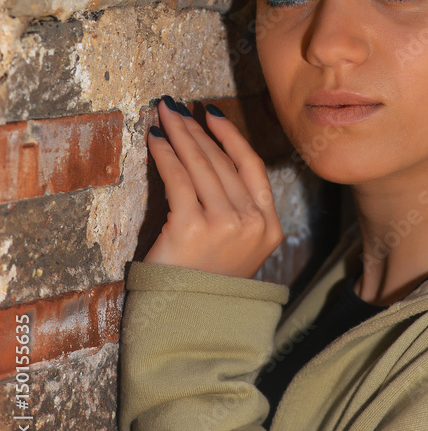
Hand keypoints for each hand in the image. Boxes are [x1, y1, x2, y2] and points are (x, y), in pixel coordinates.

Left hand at [143, 98, 282, 277]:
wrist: (188, 323)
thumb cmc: (206, 282)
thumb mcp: (238, 246)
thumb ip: (237, 208)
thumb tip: (208, 154)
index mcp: (270, 226)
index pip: (251, 166)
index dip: (230, 135)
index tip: (211, 114)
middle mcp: (252, 222)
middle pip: (222, 161)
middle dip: (196, 129)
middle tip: (176, 107)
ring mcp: (225, 224)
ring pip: (201, 165)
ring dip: (180, 133)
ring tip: (164, 114)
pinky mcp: (193, 227)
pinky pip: (178, 178)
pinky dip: (165, 154)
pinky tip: (155, 140)